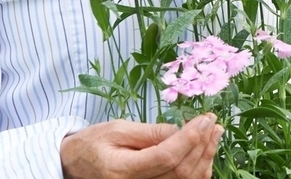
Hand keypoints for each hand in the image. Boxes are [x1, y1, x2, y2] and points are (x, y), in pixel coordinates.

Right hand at [61, 115, 221, 178]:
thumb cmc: (94, 143)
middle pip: (180, 172)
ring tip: (214, 133)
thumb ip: (150, 132)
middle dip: (202, 145)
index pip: (165, 158)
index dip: (189, 139)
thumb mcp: (117, 129)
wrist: (75, 164)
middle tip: (213, 122)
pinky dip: (199, 170)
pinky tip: (205, 150)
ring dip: (205, 157)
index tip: (205, 119)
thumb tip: (181, 129)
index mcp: (121, 170)